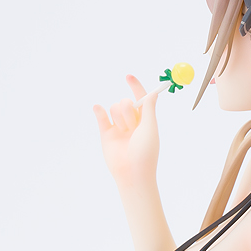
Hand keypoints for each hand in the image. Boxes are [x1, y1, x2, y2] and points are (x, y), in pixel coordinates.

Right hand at [94, 75, 159, 192]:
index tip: (128, 76)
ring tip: (124, 132)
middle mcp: (132, 122)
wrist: (132, 173)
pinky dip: (99, 111)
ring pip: (114, 108)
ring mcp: (119, 128)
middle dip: (128, 110)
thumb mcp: (150, 127)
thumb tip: (153, 92)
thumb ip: (149, 108)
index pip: (140, 98)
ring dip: (119, 117)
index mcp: (146, 120)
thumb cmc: (145, 152)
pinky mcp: (106, 134)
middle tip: (133, 126)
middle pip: (126, 102)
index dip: (135, 86)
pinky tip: (98, 108)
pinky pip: (102, 117)